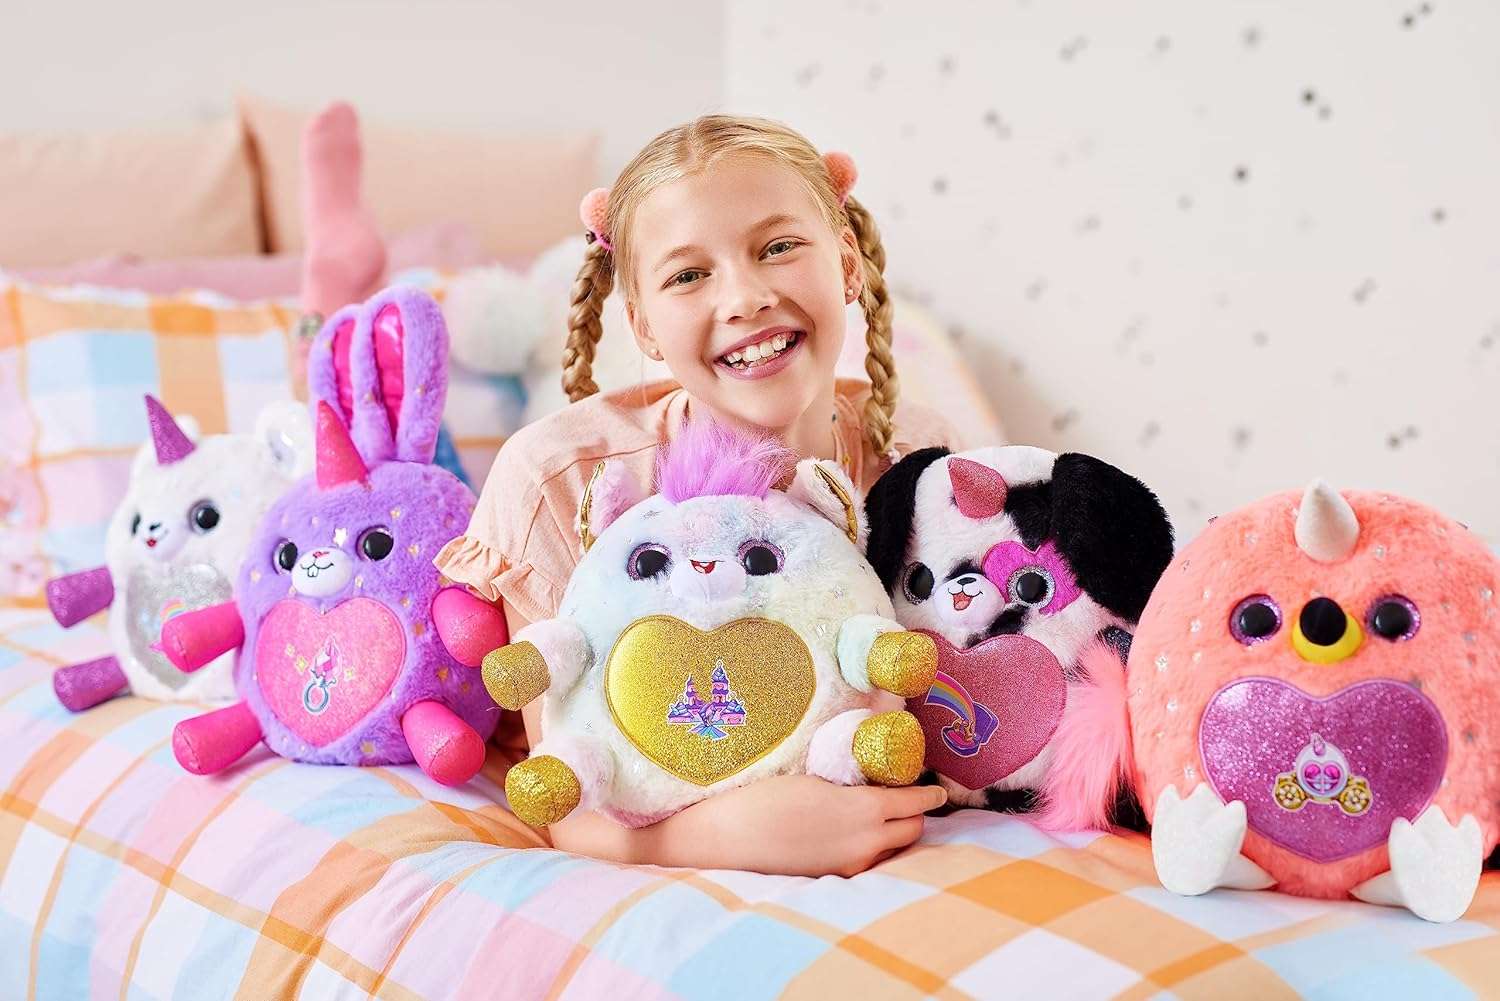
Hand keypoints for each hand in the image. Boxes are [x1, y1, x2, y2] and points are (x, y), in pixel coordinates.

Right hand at [633, 774, 946, 876]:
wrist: (729, 836)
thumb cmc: (765, 797)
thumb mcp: (814, 777)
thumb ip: (850, 783)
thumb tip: (869, 775)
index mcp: (864, 810)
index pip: (913, 804)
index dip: (927, 795)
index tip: (936, 788)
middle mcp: (865, 842)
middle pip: (912, 831)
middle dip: (916, 814)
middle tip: (909, 795)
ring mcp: (849, 863)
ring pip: (891, 849)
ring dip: (895, 832)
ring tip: (883, 813)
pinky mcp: (832, 874)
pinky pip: (868, 860)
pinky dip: (873, 846)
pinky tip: (855, 832)